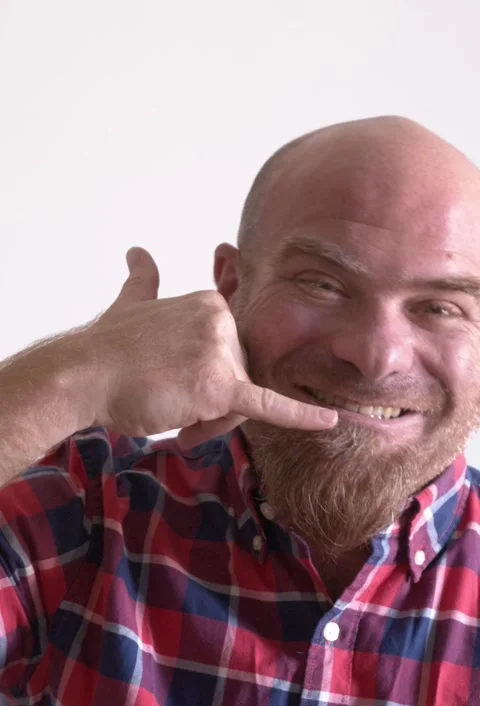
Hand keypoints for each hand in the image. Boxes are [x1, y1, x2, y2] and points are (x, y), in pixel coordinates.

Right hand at [84, 247, 337, 447]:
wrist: (82, 377)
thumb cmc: (105, 351)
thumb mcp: (131, 305)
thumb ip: (143, 281)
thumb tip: (136, 252)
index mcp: (208, 304)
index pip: (229, 357)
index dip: (205, 380)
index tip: (174, 390)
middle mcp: (221, 321)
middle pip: (238, 380)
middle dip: (210, 407)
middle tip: (175, 413)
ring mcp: (222, 352)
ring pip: (240, 405)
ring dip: (209, 423)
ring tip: (176, 423)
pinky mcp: (222, 387)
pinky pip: (270, 404)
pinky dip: (301, 415)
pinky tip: (328, 421)